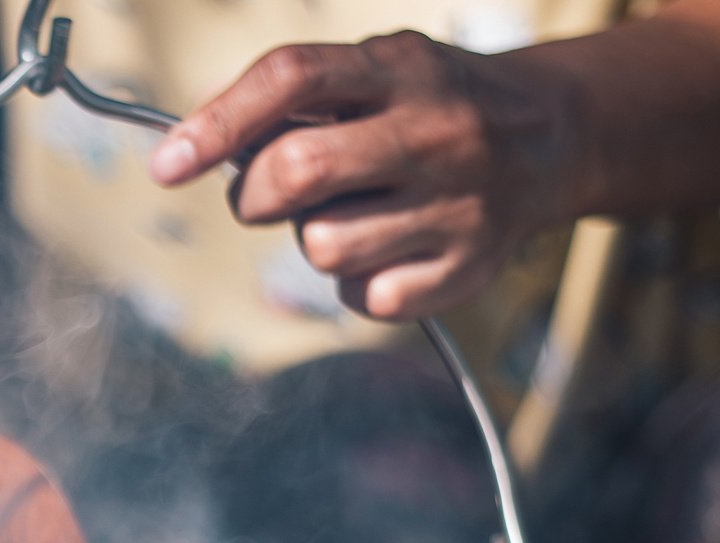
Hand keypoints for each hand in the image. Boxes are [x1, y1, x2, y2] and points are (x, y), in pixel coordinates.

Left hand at [147, 32, 574, 320]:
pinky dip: (359, 283)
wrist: (554, 137)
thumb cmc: (427, 105)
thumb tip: (191, 145)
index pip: (292, 78)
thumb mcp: (374, 71)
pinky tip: (391, 248)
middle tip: (269, 195)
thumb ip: (291, 99)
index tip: (165, 166)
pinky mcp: (467, 268)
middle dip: (256, 195)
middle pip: (298, 171)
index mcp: (399, 68)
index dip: (216, 124)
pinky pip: (365, 297)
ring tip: (356, 212)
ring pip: (323, 247)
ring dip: (314, 238)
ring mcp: (458, 203)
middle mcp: (435, 130)